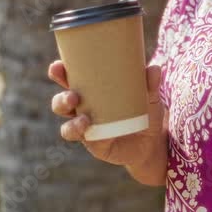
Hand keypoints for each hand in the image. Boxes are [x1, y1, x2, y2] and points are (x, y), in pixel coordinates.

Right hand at [48, 60, 167, 166]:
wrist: (153, 142)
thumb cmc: (145, 111)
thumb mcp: (150, 96)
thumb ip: (150, 84)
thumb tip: (154, 69)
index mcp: (91, 92)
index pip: (69, 81)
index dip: (59, 74)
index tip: (57, 66)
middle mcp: (84, 111)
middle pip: (61, 104)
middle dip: (61, 99)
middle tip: (72, 96)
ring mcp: (87, 130)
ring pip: (68, 127)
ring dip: (72, 124)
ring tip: (84, 119)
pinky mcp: (96, 145)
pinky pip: (87, 141)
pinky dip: (88, 136)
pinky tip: (93, 132)